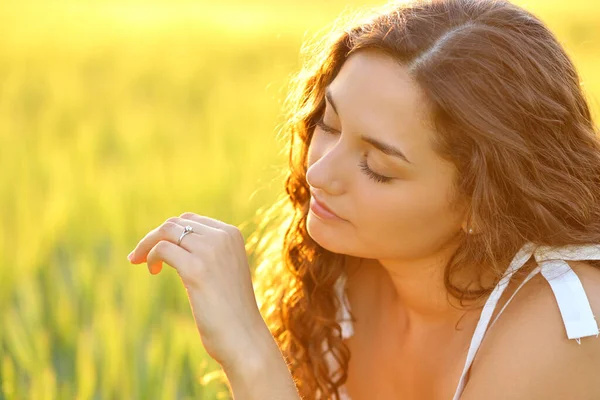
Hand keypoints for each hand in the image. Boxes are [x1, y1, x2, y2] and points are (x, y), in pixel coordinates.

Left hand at [127, 212, 267, 368]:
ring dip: (147, 245)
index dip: (170, 232)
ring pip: (167, 232)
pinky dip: (150, 256)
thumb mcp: (224, 271)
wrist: (244, 337)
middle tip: (139, 257)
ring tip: (139, 261)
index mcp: (232, 235)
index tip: (157, 249)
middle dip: (154, 237)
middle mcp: (223, 237)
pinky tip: (153, 271)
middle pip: (176, 223)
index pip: (192, 220)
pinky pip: (163, 249)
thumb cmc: (232, 310)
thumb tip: (173, 244)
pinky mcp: (196, 269)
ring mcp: (210, 251)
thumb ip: (208, 253)